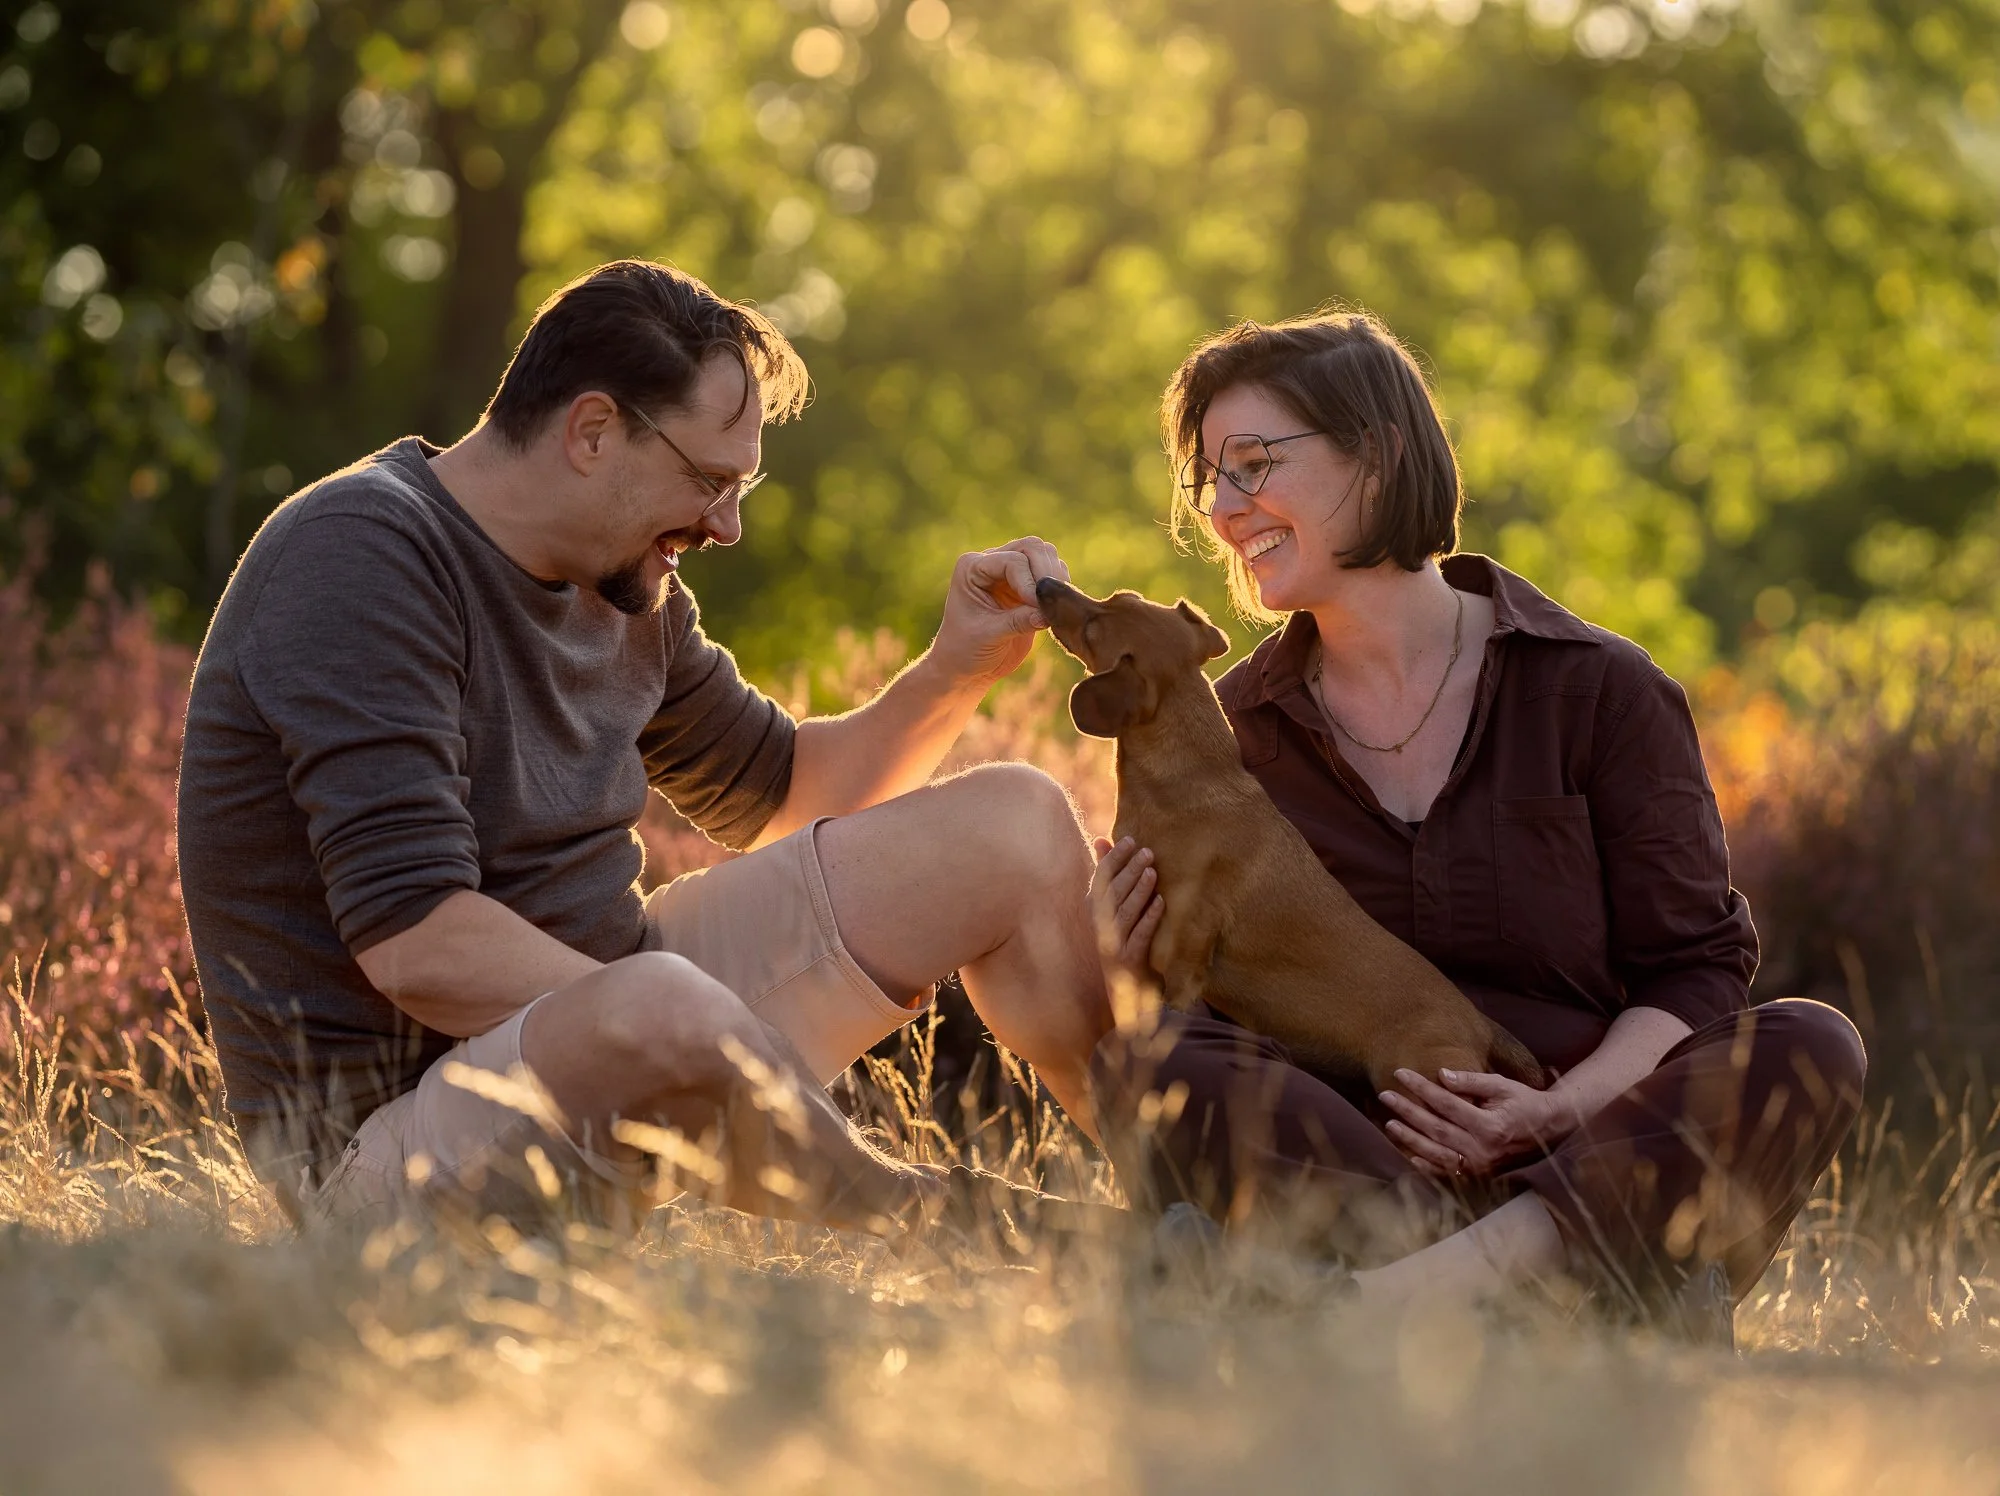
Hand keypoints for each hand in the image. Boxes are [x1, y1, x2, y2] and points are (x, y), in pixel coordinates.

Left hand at [929, 537, 1068, 687]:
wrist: (967, 668)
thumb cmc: (966, 650)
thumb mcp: (989, 636)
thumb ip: (1017, 622)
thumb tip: (1046, 614)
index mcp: (972, 567)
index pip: (1012, 560)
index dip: (1029, 581)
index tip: (1037, 609)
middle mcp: (991, 562)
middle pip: (1031, 547)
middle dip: (1046, 571)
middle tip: (1051, 603)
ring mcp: (1010, 572)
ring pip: (1045, 555)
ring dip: (1055, 577)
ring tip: (1053, 607)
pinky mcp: (1027, 585)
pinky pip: (1052, 573)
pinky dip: (1059, 588)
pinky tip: (1055, 610)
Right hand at [1089, 836, 1163, 989]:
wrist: (1128, 988)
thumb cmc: (1122, 938)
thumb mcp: (1111, 907)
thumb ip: (1107, 874)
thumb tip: (1101, 839)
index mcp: (1093, 910)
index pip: (1101, 879)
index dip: (1114, 858)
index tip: (1131, 840)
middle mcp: (1099, 926)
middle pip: (1113, 893)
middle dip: (1130, 871)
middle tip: (1148, 852)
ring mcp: (1112, 944)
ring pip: (1124, 913)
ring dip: (1139, 891)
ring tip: (1153, 872)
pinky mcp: (1128, 961)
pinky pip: (1139, 936)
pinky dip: (1149, 918)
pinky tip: (1161, 903)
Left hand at [1379, 1067, 1575, 1178]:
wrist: (1550, 1131)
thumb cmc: (1524, 1103)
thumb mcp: (1502, 1086)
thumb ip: (1472, 1081)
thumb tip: (1441, 1074)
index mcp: (1490, 1125)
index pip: (1446, 1103)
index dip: (1421, 1087)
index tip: (1400, 1073)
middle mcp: (1483, 1150)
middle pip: (1436, 1128)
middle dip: (1408, 1111)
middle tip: (1385, 1095)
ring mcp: (1480, 1167)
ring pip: (1437, 1153)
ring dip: (1411, 1139)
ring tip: (1389, 1123)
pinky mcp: (1480, 1176)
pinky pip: (1448, 1173)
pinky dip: (1427, 1166)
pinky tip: (1409, 1155)